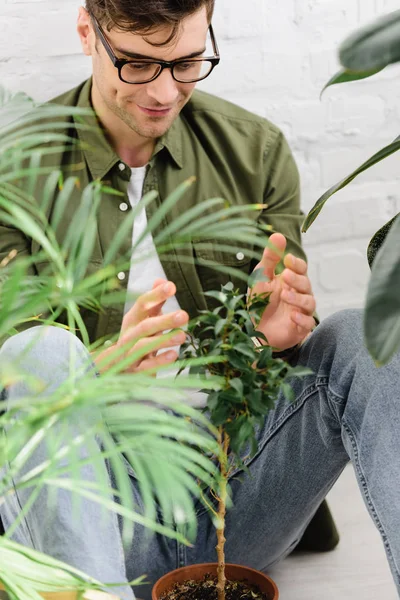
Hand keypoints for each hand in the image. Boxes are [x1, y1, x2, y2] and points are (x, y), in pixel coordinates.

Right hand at [94, 279, 187, 373]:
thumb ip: (154, 301)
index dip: (155, 295)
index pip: (142, 304)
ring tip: (182, 335)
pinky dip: (159, 362)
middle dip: (164, 320)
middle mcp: (129, 336)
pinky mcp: (136, 371)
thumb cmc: (136, 338)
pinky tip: (173, 355)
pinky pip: (147, 367)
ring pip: (144, 347)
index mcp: (132, 320)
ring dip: (163, 341)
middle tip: (184, 315)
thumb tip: (162, 280)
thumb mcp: (143, 318)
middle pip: (145, 326)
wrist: (115, 368)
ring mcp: (130, 354)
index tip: (171, 287)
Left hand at [249, 233, 315, 350]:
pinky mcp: (300, 328)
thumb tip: (277, 235)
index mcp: (291, 281)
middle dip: (297, 279)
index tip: (287, 259)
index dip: (297, 264)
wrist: (255, 331)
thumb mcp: (261, 278)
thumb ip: (269, 259)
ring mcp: (301, 311)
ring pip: (310, 302)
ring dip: (298, 298)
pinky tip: (292, 315)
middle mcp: (300, 294)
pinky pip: (308, 323)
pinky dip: (302, 319)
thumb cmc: (260, 302)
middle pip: (306, 284)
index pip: (301, 269)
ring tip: (284, 295)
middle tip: (285, 275)